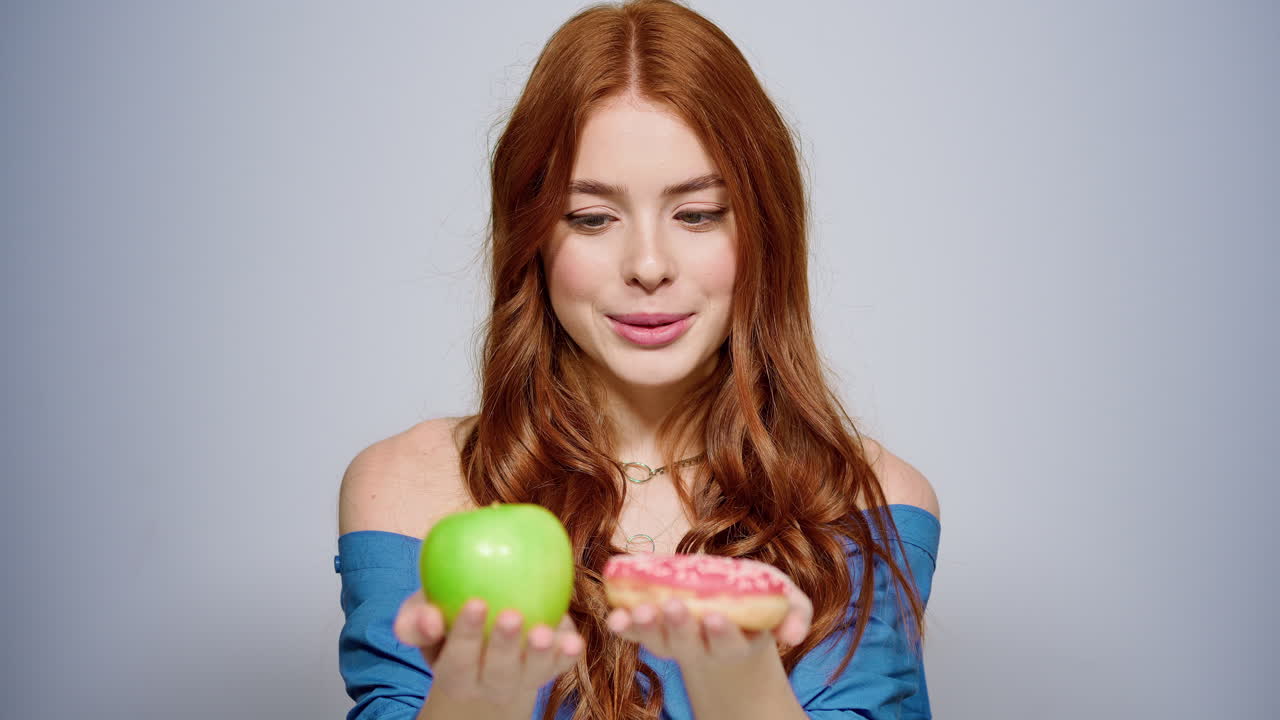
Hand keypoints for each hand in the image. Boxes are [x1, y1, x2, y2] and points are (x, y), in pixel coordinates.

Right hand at [393, 589, 583, 705]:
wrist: (481, 655)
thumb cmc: (447, 625)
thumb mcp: (423, 622)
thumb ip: (417, 620)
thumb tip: (429, 617)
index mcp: (456, 675)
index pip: (458, 660)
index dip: (466, 635)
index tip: (475, 603)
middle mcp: (491, 684)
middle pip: (499, 673)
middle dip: (505, 646)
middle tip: (511, 616)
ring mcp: (523, 679)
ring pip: (533, 674)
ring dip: (541, 654)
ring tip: (545, 632)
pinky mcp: (549, 668)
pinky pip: (561, 664)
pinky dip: (568, 653)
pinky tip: (573, 640)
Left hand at [605, 576, 812, 671]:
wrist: (725, 618)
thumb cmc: (755, 606)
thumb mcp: (785, 603)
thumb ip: (796, 615)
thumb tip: (794, 634)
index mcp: (736, 642)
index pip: (729, 641)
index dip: (722, 631)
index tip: (714, 617)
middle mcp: (702, 647)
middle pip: (689, 642)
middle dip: (681, 625)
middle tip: (674, 607)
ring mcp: (673, 642)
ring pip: (659, 640)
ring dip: (647, 627)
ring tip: (639, 610)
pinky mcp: (651, 632)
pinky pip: (635, 632)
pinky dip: (625, 626)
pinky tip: (615, 616)